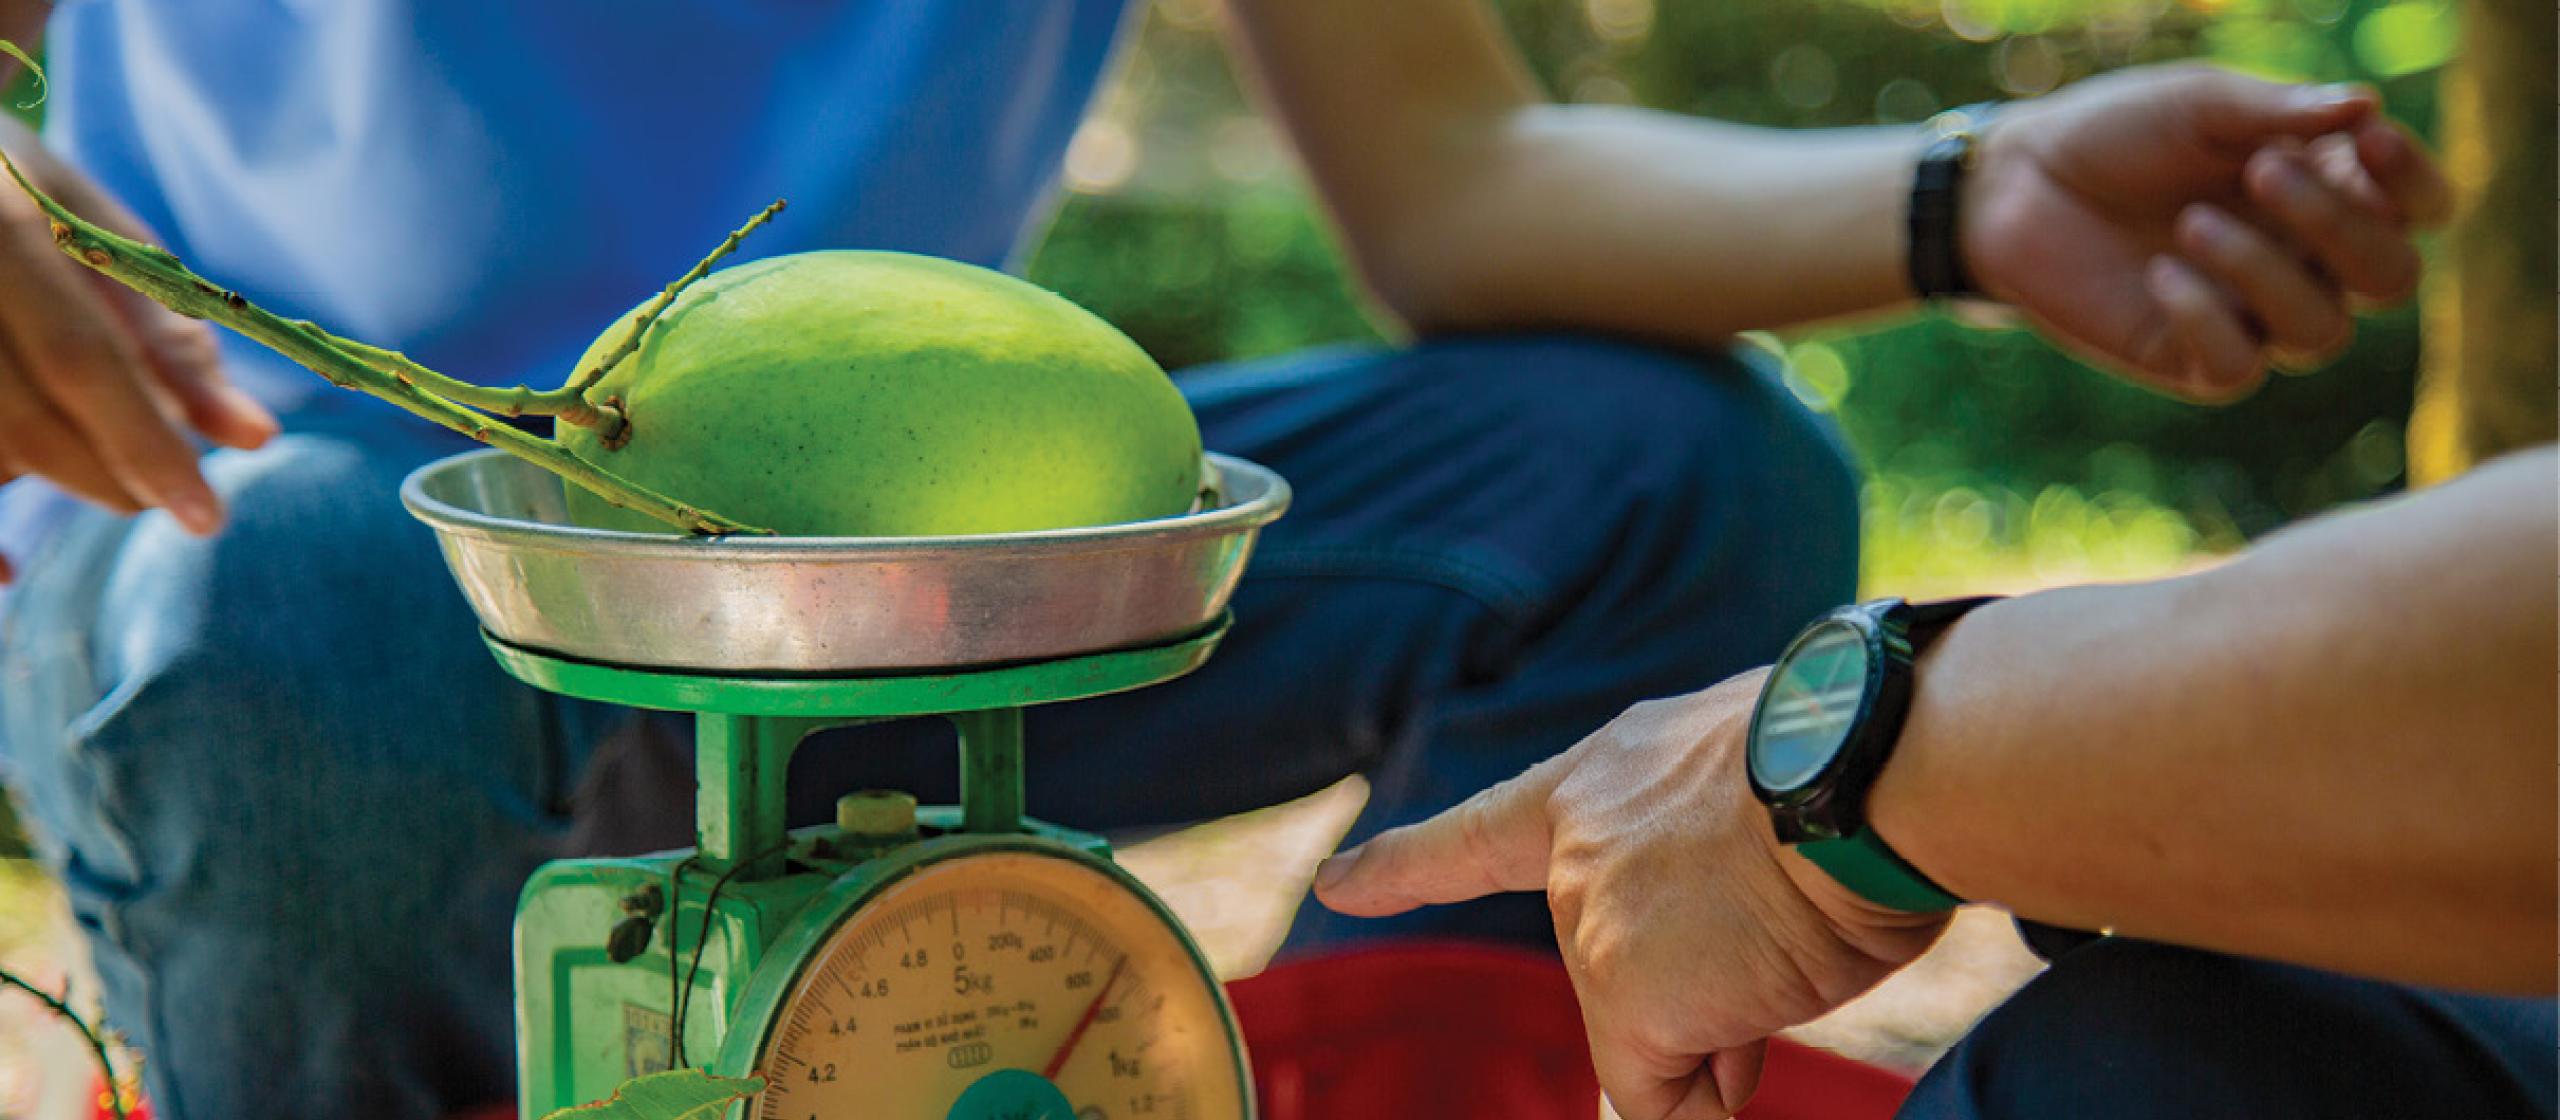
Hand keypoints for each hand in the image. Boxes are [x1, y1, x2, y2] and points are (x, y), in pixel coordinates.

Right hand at [0, 117, 275, 576]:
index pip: (79, 359)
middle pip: (20, 416)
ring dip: (43, 481)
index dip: (144, 443)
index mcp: (1, 225)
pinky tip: (6, 567)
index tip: (207, 515)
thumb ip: (172, 338)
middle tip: (162, 497)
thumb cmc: (18, 192)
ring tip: (101, 476)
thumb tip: (254, 438)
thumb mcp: (102, 239)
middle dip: (106, 473)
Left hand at [1313, 672, 1947, 1119]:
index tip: (1334, 882)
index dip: (1408, 862)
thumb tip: (1714, 1027)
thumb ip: (1709, 877)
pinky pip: (1667, 1093)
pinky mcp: (1624, 995)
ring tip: (1803, 939)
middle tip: (1786, 940)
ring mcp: (1591, 921)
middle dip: (1700, 990)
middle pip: (1622, 963)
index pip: (1487, 827)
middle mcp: (1579, 842)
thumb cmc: (1855, 762)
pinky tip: (1769, 1020)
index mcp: (1610, 770)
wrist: (1876, 761)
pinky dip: (1710, 1096)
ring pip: (1661, 1026)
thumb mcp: (1763, 793)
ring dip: (1735, 1019)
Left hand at [1963, 65, 2451, 400]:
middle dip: (2337, 225)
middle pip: (2390, 279)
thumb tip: (2365, 106)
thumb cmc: (2118, 132)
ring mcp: (2252, 317)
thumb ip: (2277, 112)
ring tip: (2188, 223)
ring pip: (2321, 333)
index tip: (2367, 135)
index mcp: (2329, 191)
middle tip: (2259, 171)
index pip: (2422, 209)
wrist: (2016, 183)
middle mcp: (2306, 262)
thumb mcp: (2198, 105)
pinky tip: (2161, 275)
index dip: (2415, 182)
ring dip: (2264, 272)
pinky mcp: (2192, 360)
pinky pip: (2240, 369)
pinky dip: (2208, 318)